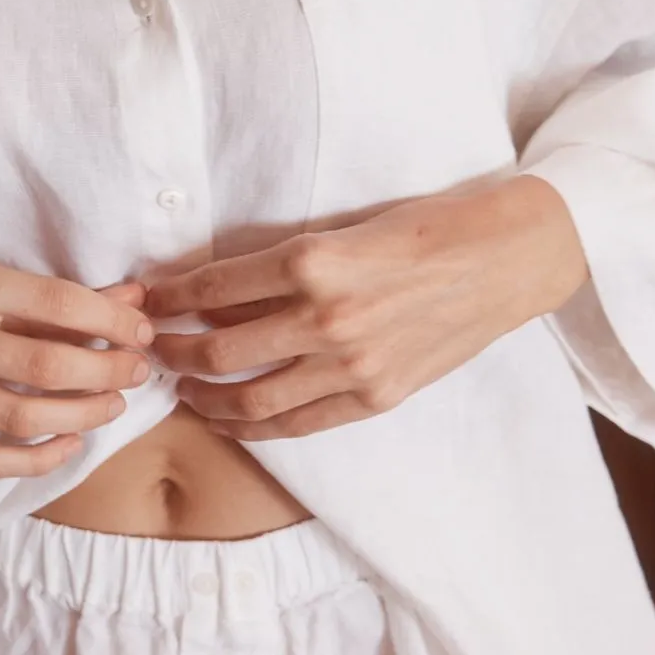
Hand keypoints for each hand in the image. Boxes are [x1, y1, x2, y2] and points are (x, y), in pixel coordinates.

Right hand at [0, 256, 153, 476]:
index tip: (140, 332)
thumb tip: (131, 302)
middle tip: (136, 371)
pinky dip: (36, 458)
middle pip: (46, 363)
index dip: (110, 320)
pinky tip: (67, 444)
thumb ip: (50, 294)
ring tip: (111, 405)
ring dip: (82, 414)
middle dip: (107, 370)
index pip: (55, 302)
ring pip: (23, 415)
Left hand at [144, 176, 588, 439]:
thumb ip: (283, 262)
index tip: (147, 301)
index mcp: (314, 261)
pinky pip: (295, 425)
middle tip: (151, 349)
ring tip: (181, 387)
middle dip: (170, 352)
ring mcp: (351, 366)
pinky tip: (227, 419)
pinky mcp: (375, 397)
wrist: (508, 258)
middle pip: (216, 352)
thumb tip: (214, 291)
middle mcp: (326, 317)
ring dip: (201, 397)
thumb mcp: (347, 226)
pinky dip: (250, 428)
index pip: (212, 288)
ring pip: (247, 401)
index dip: (168, 297)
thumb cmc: (428, 227)